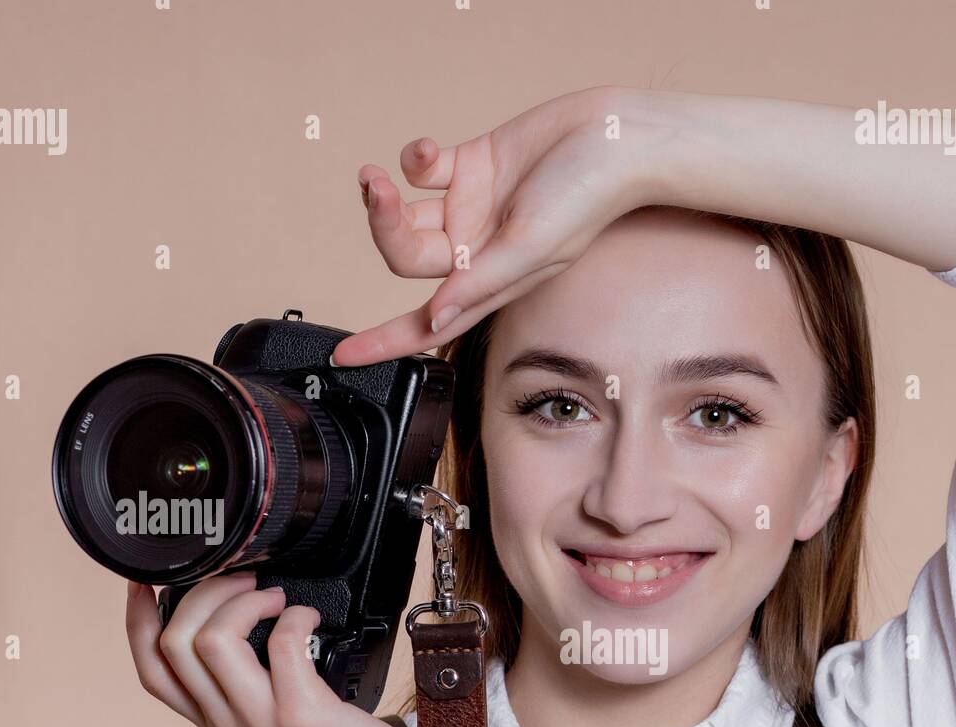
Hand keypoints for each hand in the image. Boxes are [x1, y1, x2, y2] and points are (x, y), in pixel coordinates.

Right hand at [126, 573, 432, 726]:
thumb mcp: (268, 725)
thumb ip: (244, 686)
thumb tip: (239, 623)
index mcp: (214, 721)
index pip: (152, 671)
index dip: (138, 621)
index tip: (147, 584)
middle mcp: (228, 723)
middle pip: (175, 644)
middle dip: (204, 593)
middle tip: (244, 582)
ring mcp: (261, 720)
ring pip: (213, 640)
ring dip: (243, 601)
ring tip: (275, 598)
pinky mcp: (302, 714)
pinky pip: (283, 643)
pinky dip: (295, 617)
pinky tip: (308, 618)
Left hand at [332, 84, 658, 364]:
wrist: (614, 140)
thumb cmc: (587, 200)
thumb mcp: (531, 250)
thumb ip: (480, 282)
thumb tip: (434, 317)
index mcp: (487, 284)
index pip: (426, 325)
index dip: (384, 343)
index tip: (342, 356)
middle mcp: (474, 251)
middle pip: (405, 258)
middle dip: (382, 228)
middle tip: (377, 193)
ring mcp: (470, 209)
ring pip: (405, 214)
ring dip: (384, 195)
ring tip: (379, 174)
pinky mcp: (471, 166)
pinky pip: (424, 169)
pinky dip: (413, 158)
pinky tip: (425, 150)